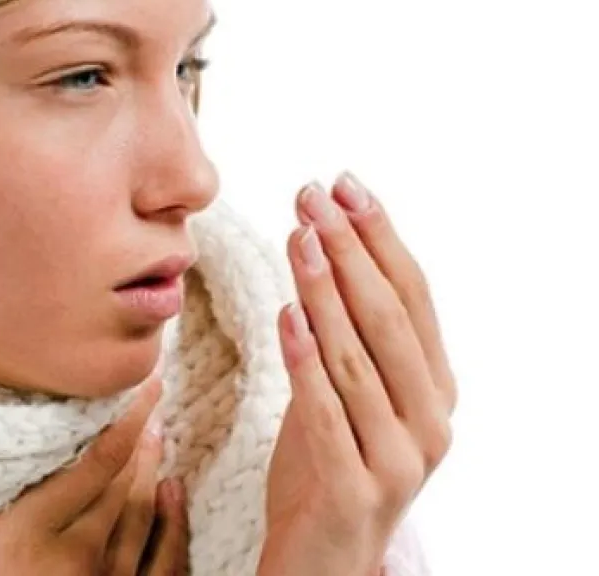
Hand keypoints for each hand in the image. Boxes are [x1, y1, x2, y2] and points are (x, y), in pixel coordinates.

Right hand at [0, 378, 188, 575]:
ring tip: (159, 433)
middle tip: (150, 393)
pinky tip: (172, 500)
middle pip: (123, 483)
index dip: (124, 418)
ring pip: (142, 518)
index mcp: (27, 538)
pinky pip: (159, 566)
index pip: (94, 463)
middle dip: (140, 435)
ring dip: (153, 471)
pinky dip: (171, 528)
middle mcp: (76, 559)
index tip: (143, 379)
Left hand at [259, 172, 456, 575]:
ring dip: (324, 290)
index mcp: (435, 388)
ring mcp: (400, 457)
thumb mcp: (346, 395)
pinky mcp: (357, 487)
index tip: (344, 184)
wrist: (321, 560)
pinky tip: (287, 316)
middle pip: (390, 317)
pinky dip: (307, 360)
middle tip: (312, 195)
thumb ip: (349, 338)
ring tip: (294, 237)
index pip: (413, 296)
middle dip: (349, 248)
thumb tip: (325, 249)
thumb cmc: (327, 467)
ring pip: (360, 357)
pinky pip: (328, 412)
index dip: (379, 236)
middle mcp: (431, 419)